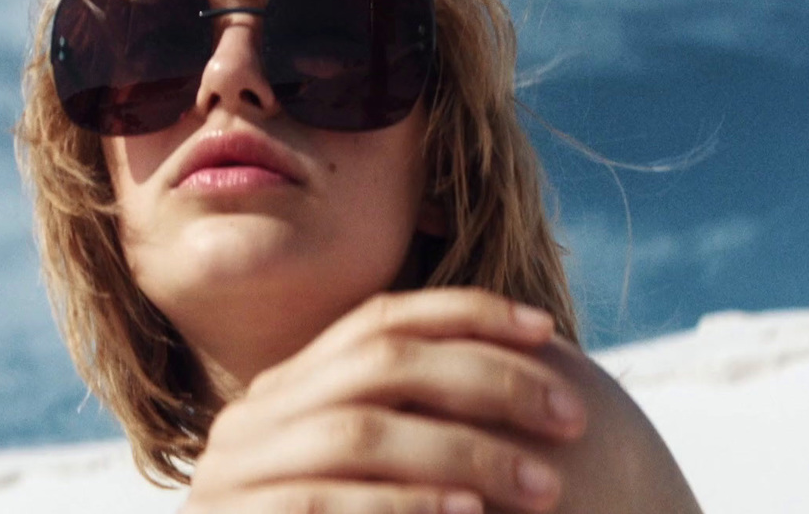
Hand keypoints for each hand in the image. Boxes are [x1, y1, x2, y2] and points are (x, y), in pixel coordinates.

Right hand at [179, 288, 588, 513]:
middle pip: (379, 363)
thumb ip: (407, 426)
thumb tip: (525, 366)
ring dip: (462, 452)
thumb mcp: (361, 473)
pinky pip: (324, 503)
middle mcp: (256, 415)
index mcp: (287, 388)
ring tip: (543, 485)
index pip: (379, 320)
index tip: (549, 332)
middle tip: (572, 416)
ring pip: (358, 432)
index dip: (467, 313)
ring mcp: (237, 471)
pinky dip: (402, 505)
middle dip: (487, 380)